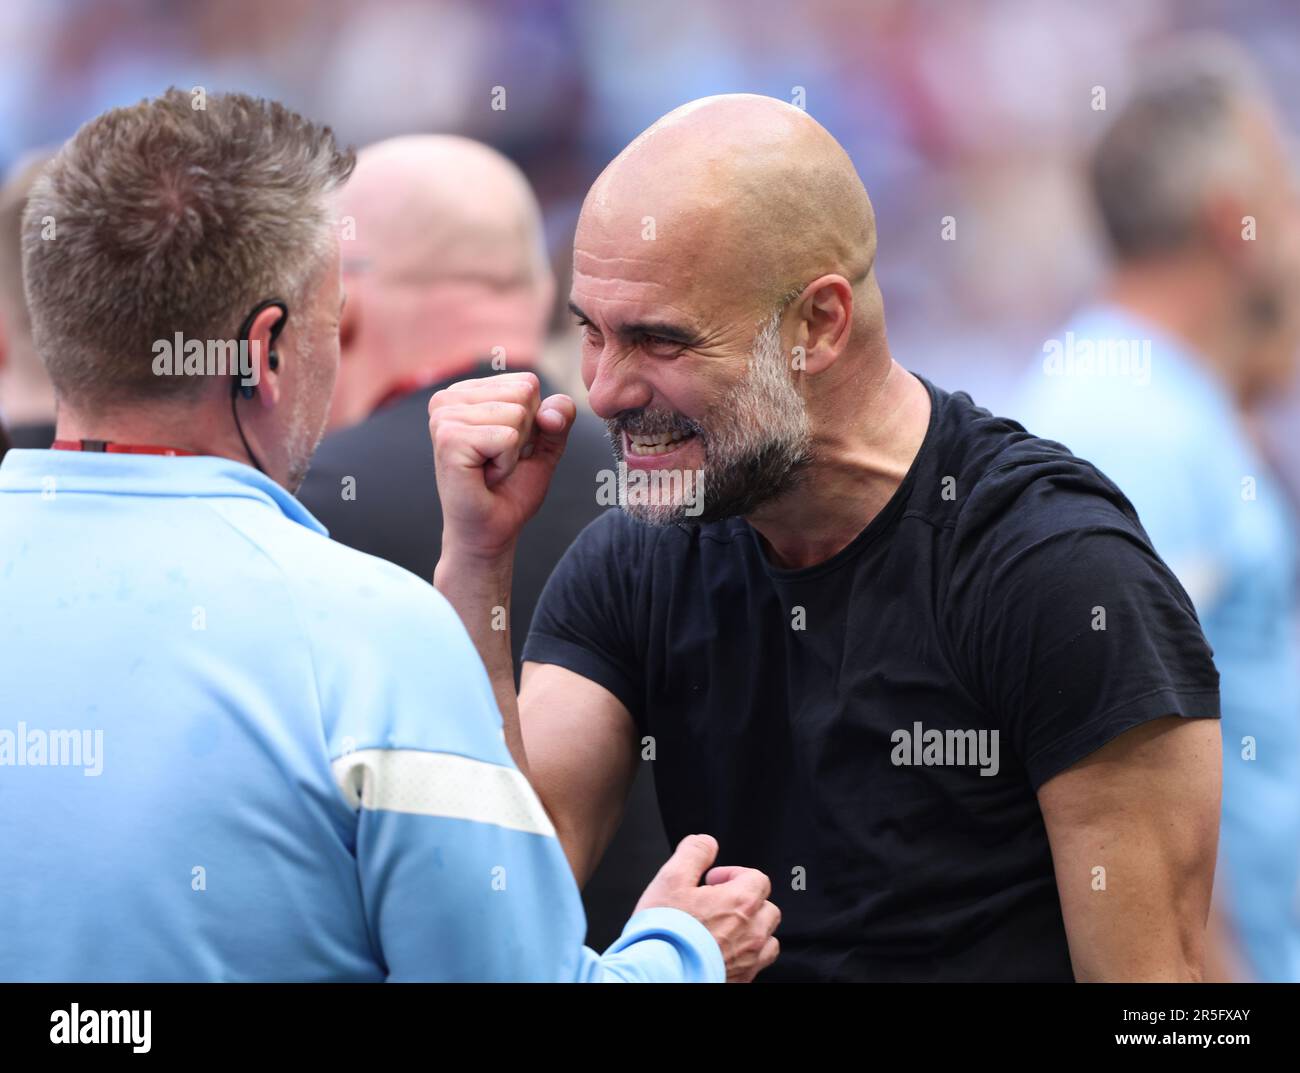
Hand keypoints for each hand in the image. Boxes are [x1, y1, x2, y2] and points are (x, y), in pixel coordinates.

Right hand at [428, 372, 575, 559]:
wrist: (490, 531)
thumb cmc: (510, 490)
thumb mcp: (544, 446)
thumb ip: (558, 418)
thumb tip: (553, 411)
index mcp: (466, 392)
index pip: (528, 382)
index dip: (532, 422)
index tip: (506, 447)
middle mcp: (448, 398)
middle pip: (524, 393)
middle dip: (523, 435)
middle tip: (497, 461)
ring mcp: (445, 417)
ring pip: (517, 414)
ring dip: (513, 451)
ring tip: (489, 469)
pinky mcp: (449, 439)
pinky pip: (507, 438)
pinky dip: (506, 464)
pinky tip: (484, 476)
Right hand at [634, 833, 780, 982]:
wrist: (658, 974)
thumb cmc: (665, 932)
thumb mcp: (671, 878)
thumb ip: (694, 853)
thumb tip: (707, 843)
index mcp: (740, 902)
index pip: (757, 878)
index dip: (733, 875)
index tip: (712, 882)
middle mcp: (752, 932)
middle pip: (767, 908)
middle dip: (746, 901)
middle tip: (717, 904)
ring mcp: (749, 960)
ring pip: (767, 938)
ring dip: (752, 929)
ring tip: (724, 929)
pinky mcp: (742, 980)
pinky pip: (758, 964)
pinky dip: (748, 955)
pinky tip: (724, 952)